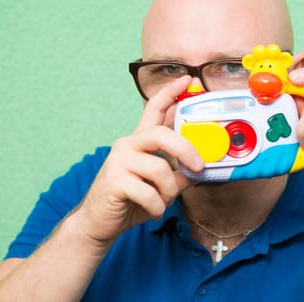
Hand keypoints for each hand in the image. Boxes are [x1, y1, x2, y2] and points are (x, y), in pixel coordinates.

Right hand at [73, 75, 203, 247]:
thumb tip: (204, 167)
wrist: (99, 223)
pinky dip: (157, 206)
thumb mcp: (162, 185)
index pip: (154, 109)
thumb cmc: (132, 201)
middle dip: (185, 150)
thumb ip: (180, 172)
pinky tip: (152, 210)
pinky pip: (148, 192)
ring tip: (164, 201)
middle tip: (198, 166)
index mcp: (140, 141)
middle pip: (161, 134)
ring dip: (169, 191)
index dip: (171, 92)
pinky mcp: (113, 180)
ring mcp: (118, 161)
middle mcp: (127, 145)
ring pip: (159, 169)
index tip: (188, 79)